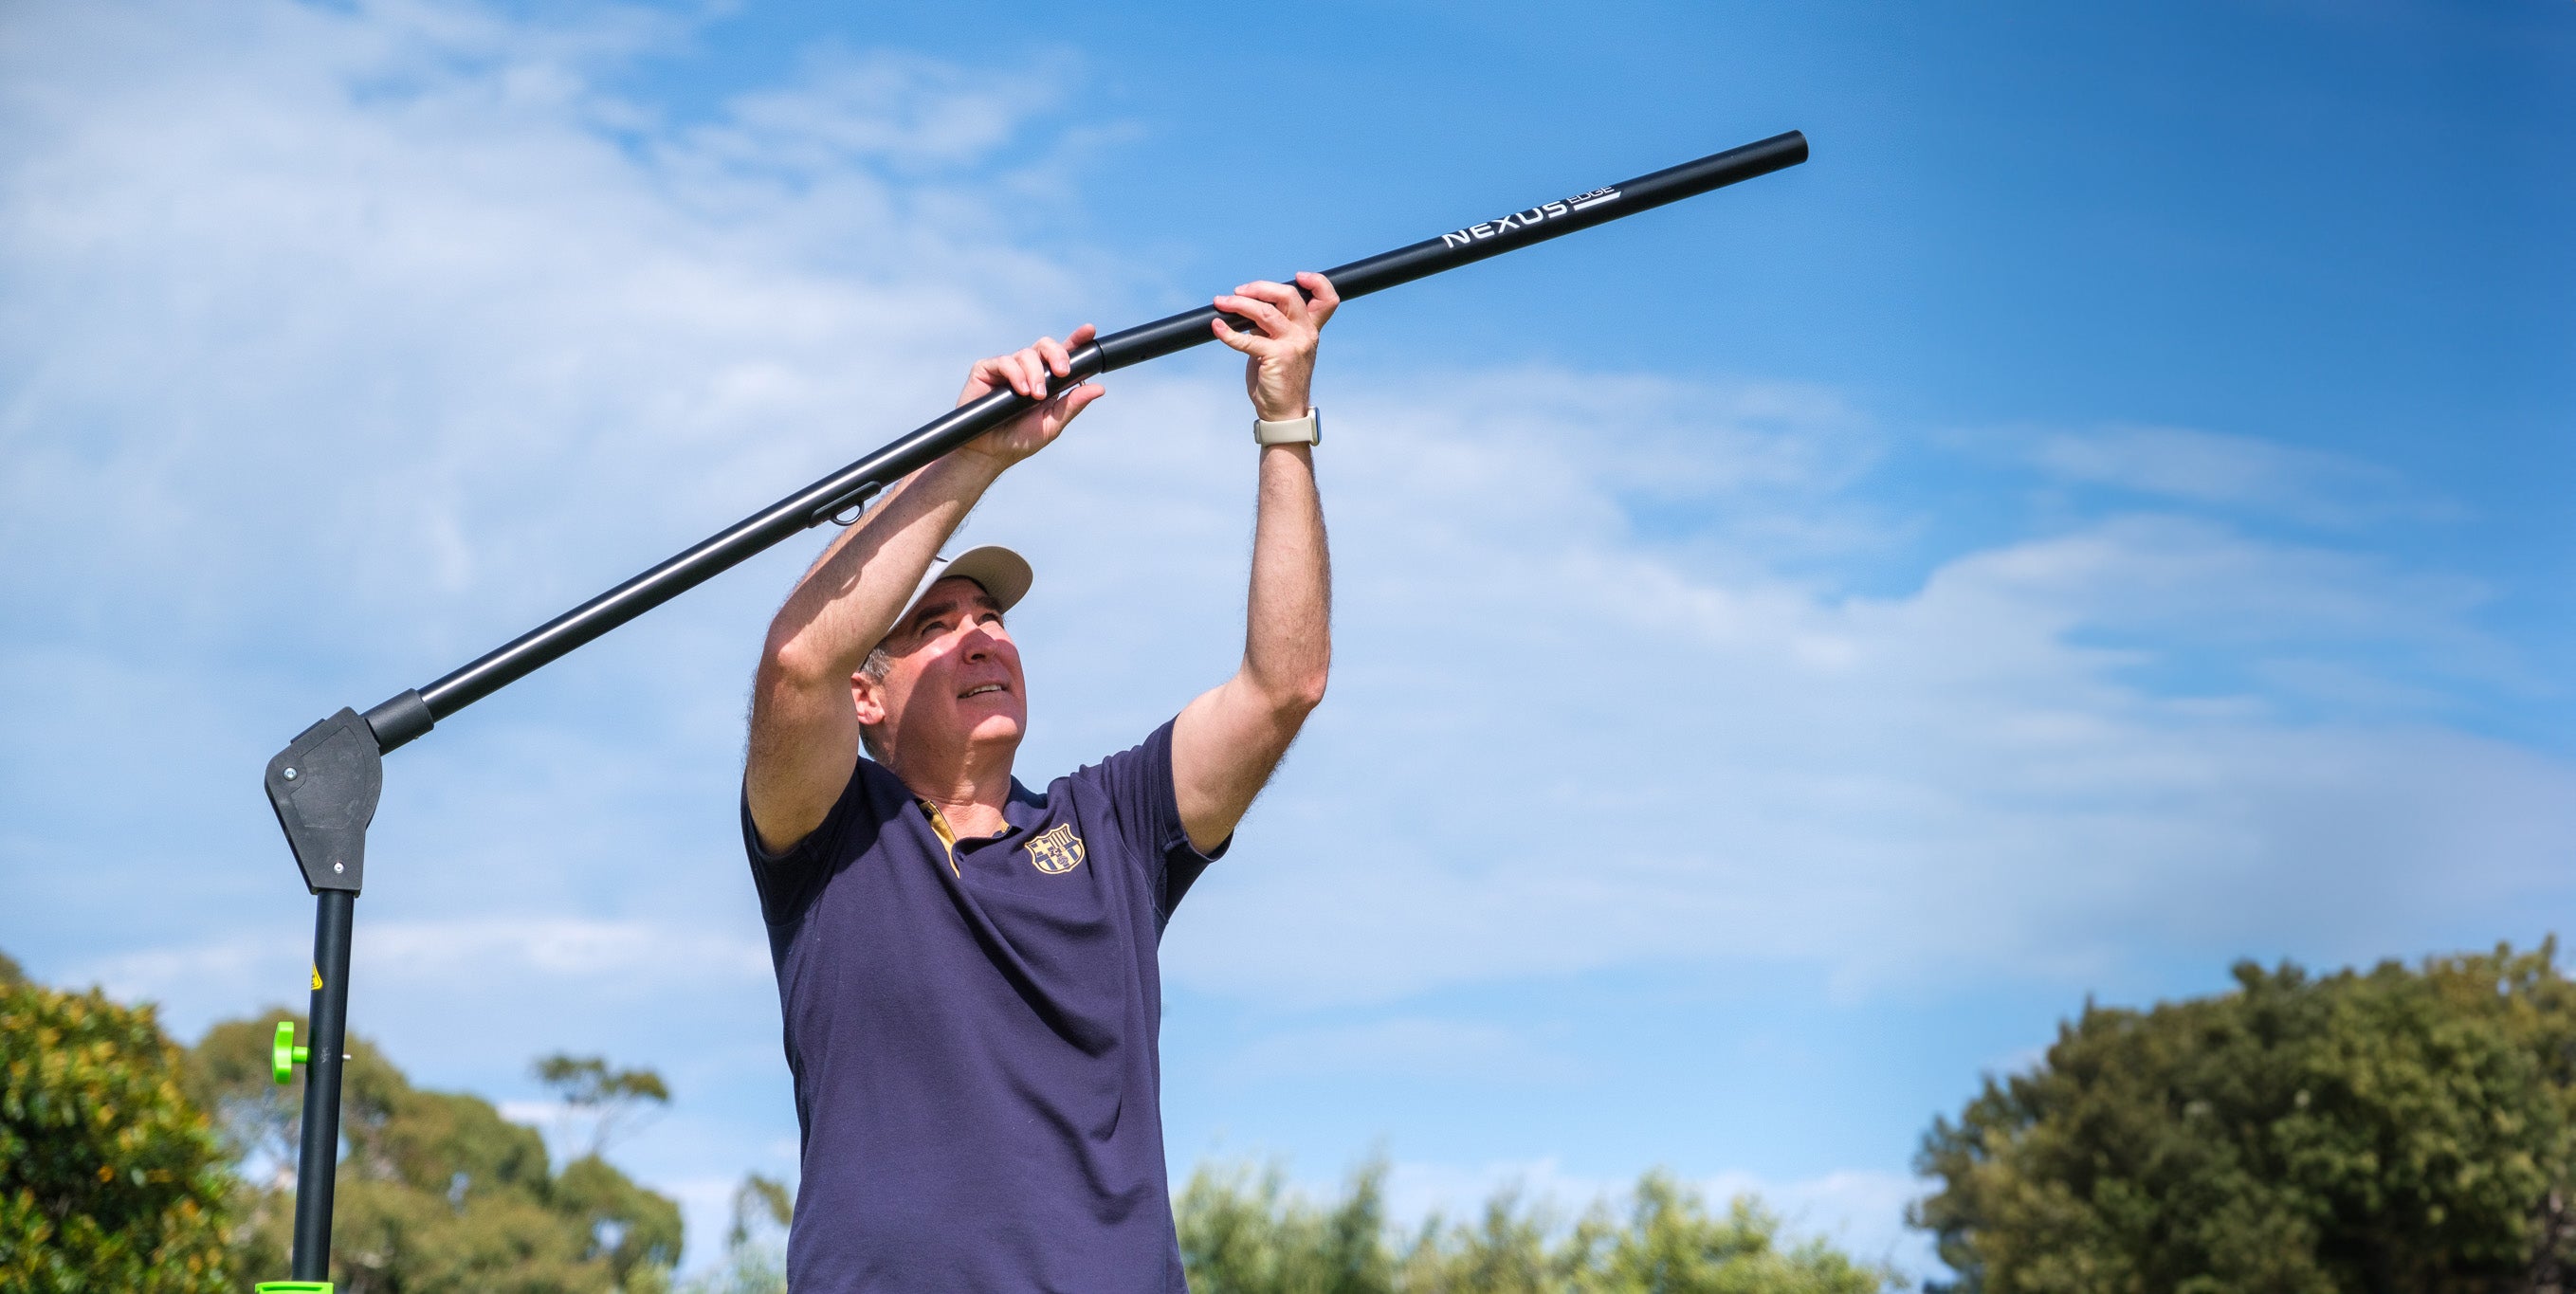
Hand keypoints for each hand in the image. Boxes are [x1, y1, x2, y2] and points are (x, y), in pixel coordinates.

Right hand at [954, 323, 1104, 469]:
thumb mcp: (1051, 425)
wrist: (989, 452)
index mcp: (1047, 380)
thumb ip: (1072, 406)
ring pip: (1026, 354)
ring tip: (1035, 396)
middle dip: (1057, 354)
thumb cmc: (1020, 440)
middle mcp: (1028, 369)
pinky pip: (1004, 362)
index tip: (1089, 331)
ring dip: (1035, 374)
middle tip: (1062, 372)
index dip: (1076, 340)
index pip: (1063, 354)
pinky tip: (1021, 391)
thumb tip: (1099, 389)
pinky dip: (1015, 374)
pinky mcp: (986, 370)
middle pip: (1046, 346)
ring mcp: (1007, 368)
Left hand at [1212, 272, 1337, 423]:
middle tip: (1238, 292)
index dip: (1317, 281)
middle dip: (1259, 288)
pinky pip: (1247, 339)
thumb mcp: (1282, 347)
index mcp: (1310, 330)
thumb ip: (1273, 327)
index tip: (1299, 276)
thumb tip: (1248, 307)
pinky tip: (1217, 327)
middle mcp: (1305, 334)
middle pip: (1287, 295)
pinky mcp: (1276, 357)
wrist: (1284, 412)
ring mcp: (1292, 345)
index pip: (1327, 299)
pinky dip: (1228, 332)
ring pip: (1264, 312)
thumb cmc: (1279, 379)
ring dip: (1238, 304)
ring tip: (1220, 303)